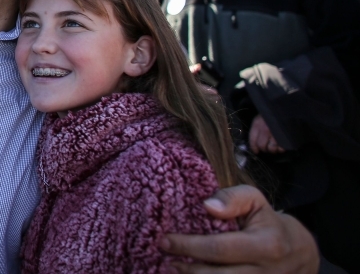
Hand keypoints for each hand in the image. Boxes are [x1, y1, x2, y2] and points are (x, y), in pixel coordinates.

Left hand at [160, 185, 318, 272]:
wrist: (301, 253)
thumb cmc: (269, 222)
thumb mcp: (256, 201)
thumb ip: (233, 198)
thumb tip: (208, 205)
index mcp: (266, 246)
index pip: (219, 249)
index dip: (188, 246)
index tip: (164, 240)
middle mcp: (265, 273)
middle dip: (186, 268)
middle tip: (165, 257)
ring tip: (174, 268)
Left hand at [249, 114, 285, 154]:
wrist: (284, 108)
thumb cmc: (270, 114)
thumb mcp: (260, 118)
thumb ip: (256, 129)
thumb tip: (255, 144)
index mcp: (257, 124)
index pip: (252, 140)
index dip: (254, 147)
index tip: (256, 151)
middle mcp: (265, 130)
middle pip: (262, 146)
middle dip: (264, 149)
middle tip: (267, 148)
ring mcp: (276, 134)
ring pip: (272, 149)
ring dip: (273, 150)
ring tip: (274, 146)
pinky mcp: (285, 137)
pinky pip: (282, 148)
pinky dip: (281, 149)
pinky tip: (281, 145)